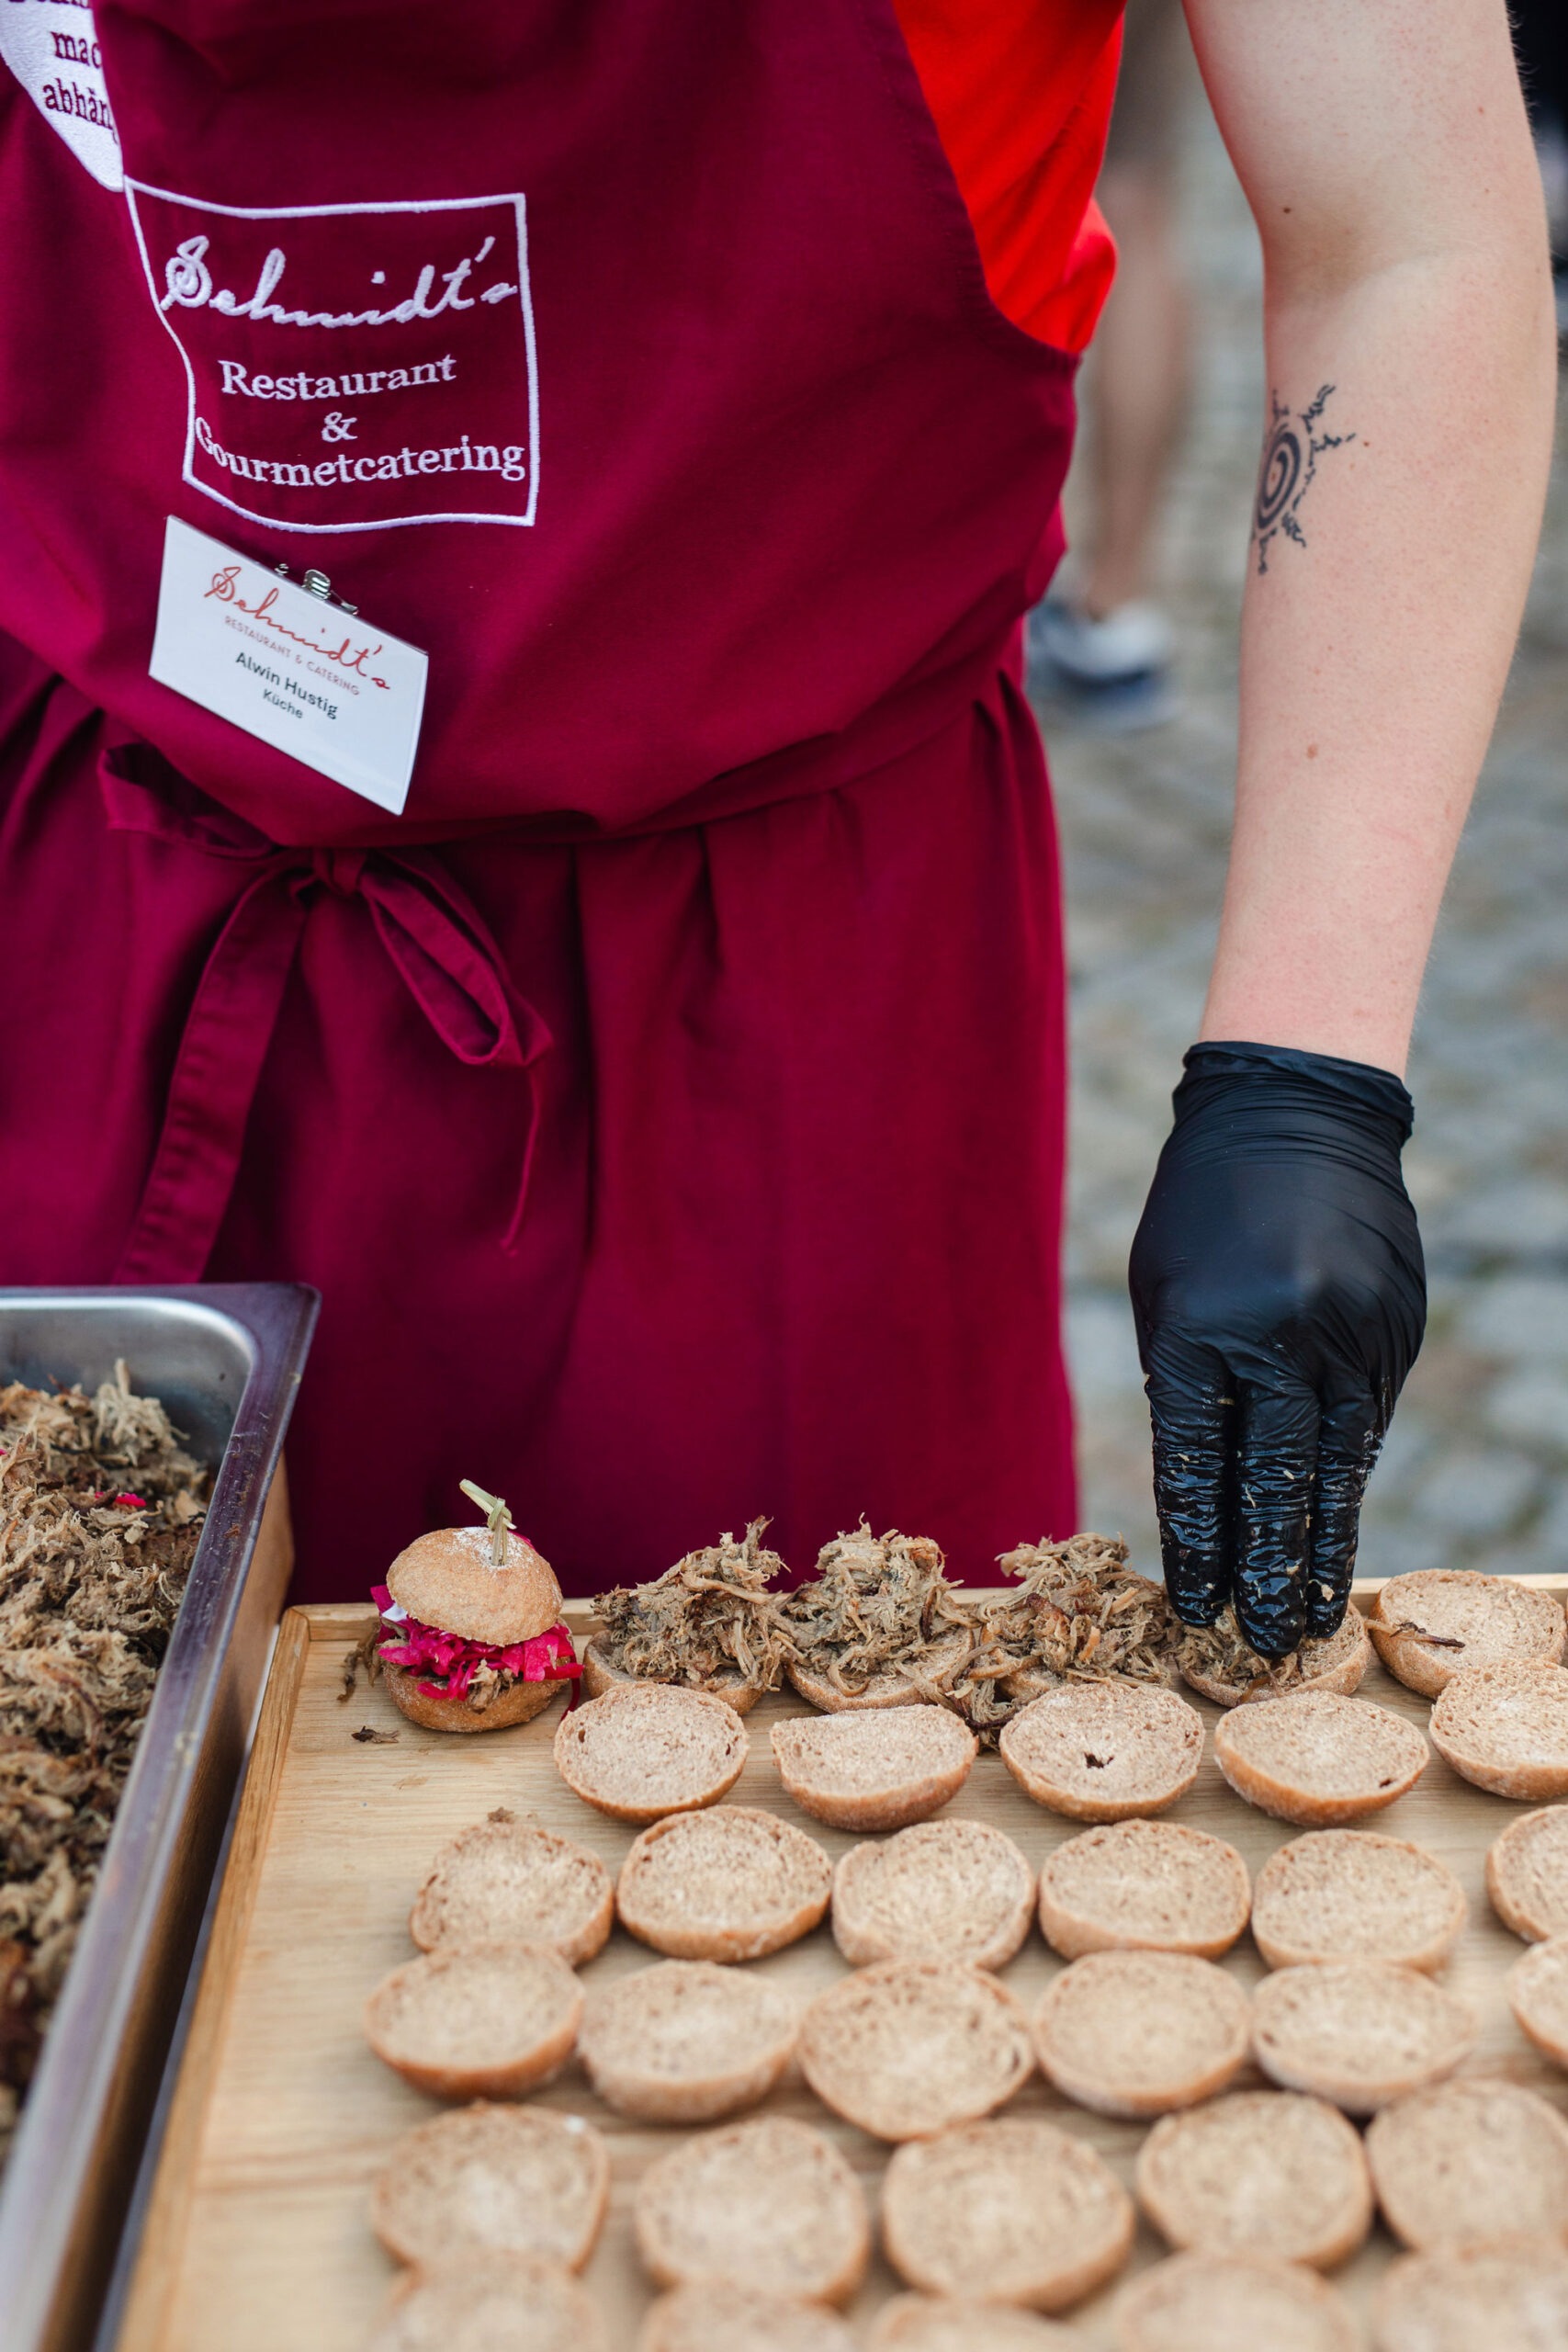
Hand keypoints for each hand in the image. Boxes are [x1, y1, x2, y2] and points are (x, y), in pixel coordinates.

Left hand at [1128, 1041, 1424, 1657]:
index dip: (1199, 1547)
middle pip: (1276, 1483)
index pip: (1198, 1467)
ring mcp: (1352, 1335)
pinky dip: (1348, 1479)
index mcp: (1202, 1330)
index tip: (1198, 1609)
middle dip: (1267, 1570)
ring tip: (1311, 1615)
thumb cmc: (1202, 1212)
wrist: (1296, 1115)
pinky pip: (1368, 1424)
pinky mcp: (1395, 1332)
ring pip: (1337, 1468)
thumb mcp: (1165, 1295)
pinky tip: (1336, 1527)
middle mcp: (1284, 1338)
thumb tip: (1210, 1496)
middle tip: (1265, 1644)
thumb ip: (1187, 1390)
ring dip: (1323, 1546)